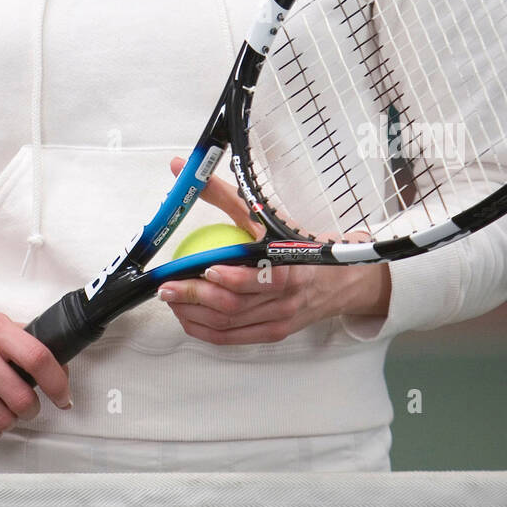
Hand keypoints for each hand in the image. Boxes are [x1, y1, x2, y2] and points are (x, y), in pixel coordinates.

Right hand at [0, 310, 71, 442]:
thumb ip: (24, 341)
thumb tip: (61, 369)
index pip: (37, 356)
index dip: (56, 382)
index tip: (63, 397)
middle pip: (20, 396)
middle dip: (31, 409)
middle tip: (28, 407)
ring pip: (0, 418)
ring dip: (9, 422)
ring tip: (4, 413)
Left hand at [158, 158, 390, 344]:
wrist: (340, 279)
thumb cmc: (298, 241)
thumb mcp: (266, 215)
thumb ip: (223, 194)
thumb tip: (183, 167)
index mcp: (289, 266)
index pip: (258, 277)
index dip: (230, 277)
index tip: (205, 268)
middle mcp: (285, 298)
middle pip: (234, 305)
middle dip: (196, 298)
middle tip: (167, 288)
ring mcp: (279, 320)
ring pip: (229, 325)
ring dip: (194, 316)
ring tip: (171, 300)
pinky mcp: (272, 334)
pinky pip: (233, 338)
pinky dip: (206, 331)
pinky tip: (187, 318)